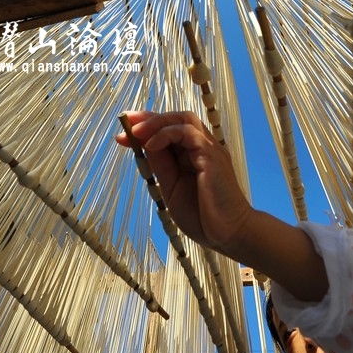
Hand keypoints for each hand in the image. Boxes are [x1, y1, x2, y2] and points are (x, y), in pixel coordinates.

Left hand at [115, 111, 252, 253]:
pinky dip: (167, 134)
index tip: (124, 133)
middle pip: (177, 118)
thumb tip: (143, 144)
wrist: (229, 234)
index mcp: (193, 156)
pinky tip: (151, 145)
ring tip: (136, 132)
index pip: (170, 130)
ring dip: (157, 122)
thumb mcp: (171, 188)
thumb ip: (161, 166)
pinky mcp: (212, 156)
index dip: (147, 127)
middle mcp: (203, 148)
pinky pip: (189, 133)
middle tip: (126, 123)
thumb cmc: (204, 216)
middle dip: (149, 117)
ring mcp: (210, 150)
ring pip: (184, 119)